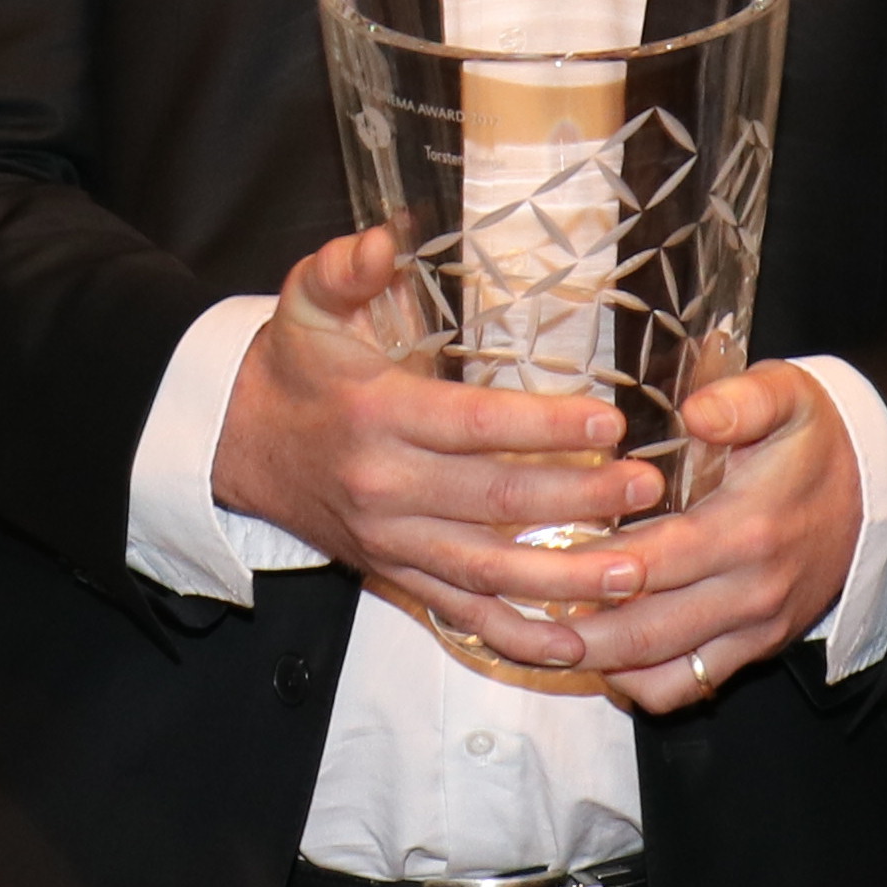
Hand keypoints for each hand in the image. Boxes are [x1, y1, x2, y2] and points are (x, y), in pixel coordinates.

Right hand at [208, 227, 662, 668]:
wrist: (239, 446)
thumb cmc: (295, 369)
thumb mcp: (306, 302)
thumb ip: (343, 266)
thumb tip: (383, 239)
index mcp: (376, 417)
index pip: (471, 427)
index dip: (541, 428)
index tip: (608, 421)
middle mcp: (385, 489)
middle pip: (493, 504)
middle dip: (577, 498)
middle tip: (647, 487)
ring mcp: (392, 543)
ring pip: (487, 572)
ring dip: (565, 577)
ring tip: (636, 569)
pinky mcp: (396, 577)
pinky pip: (462, 617)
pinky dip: (519, 638)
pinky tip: (579, 646)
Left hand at [561, 365, 858, 715]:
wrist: (874, 493)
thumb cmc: (811, 440)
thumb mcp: (787, 396)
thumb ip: (741, 400)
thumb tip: (696, 412)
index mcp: (748, 529)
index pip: (652, 564)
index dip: (588, 570)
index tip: (532, 561)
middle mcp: (750, 592)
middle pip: (644, 633)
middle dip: (570, 630)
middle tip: (510, 611)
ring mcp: (752, 630)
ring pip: (660, 674)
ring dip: (594, 663)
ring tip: (537, 634)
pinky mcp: (754, 651)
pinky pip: (686, 688)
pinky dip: (636, 682)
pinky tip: (596, 650)